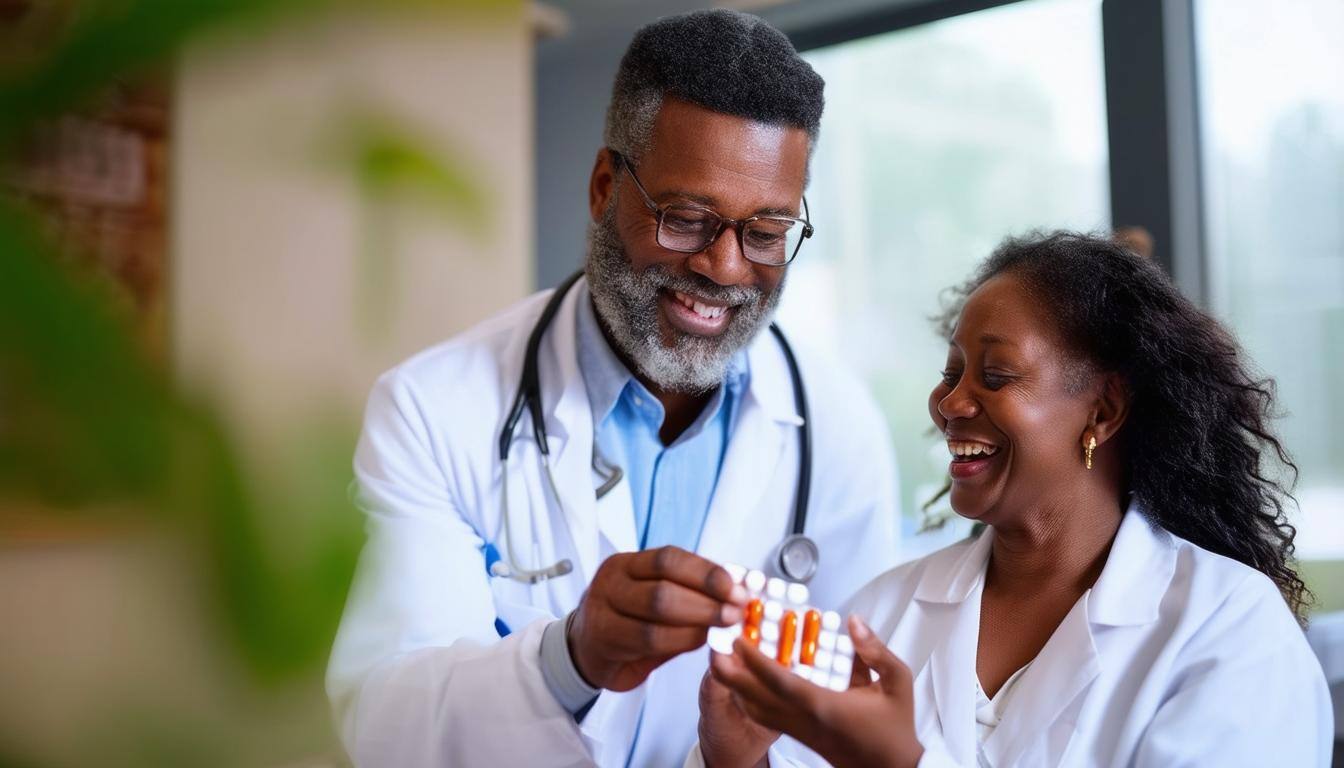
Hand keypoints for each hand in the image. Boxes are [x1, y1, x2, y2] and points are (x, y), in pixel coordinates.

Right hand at [568, 546, 747, 690]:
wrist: (586, 651)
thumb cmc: (630, 622)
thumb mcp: (654, 599)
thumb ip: (688, 594)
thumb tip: (736, 591)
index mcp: (627, 563)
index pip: (669, 559)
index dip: (705, 571)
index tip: (737, 586)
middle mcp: (611, 581)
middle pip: (663, 584)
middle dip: (707, 598)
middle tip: (736, 610)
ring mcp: (603, 609)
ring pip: (656, 612)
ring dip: (698, 620)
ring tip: (725, 626)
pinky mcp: (603, 639)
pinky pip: (648, 639)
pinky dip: (681, 639)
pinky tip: (700, 640)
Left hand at [708, 615, 923, 767]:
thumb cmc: (895, 728)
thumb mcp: (898, 682)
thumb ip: (875, 651)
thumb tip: (854, 622)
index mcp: (825, 706)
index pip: (781, 681)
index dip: (755, 661)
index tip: (738, 639)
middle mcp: (805, 719)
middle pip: (756, 697)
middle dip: (731, 672)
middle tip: (715, 646)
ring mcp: (800, 730)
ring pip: (756, 709)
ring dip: (737, 685)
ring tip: (724, 658)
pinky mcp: (799, 736)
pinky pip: (765, 717)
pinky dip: (749, 699)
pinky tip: (744, 684)